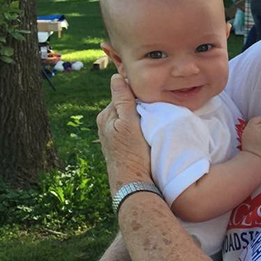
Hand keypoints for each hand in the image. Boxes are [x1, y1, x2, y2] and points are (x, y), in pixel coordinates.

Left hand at [96, 75, 151, 195]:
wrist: (133, 183)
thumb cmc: (132, 154)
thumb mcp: (129, 123)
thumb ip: (122, 100)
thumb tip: (116, 77)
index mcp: (105, 116)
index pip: (122, 95)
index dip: (137, 95)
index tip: (151, 98)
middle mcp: (105, 125)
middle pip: (125, 107)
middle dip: (138, 106)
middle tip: (155, 110)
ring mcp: (112, 137)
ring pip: (129, 119)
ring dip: (140, 118)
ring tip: (153, 122)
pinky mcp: (120, 147)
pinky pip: (131, 130)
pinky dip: (139, 129)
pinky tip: (147, 134)